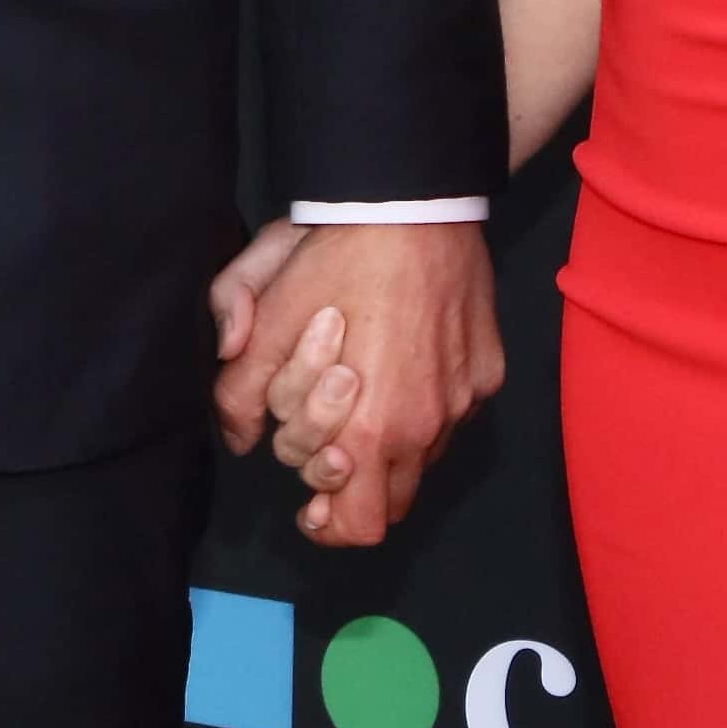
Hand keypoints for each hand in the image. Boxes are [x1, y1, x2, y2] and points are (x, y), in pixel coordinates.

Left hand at [219, 226, 502, 548]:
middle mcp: (427, 427)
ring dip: (389, 450)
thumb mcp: (266, 316)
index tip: (311, 504)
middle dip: (353, 486)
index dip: (329, 525)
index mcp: (373, 429)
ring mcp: (464, 401)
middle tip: (329, 446)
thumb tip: (239, 438)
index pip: (359, 526)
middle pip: (392, 505)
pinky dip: (423, 411)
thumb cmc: (335, 256)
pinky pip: (453, 416)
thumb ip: (240, 390)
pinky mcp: (487, 372)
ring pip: (423, 461)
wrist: (414, 201)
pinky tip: (402, 364)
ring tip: (364, 400)